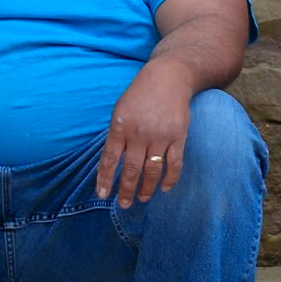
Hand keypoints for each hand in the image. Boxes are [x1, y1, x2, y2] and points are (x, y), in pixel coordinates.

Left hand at [97, 62, 192, 208]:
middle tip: (123, 204)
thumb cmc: (141, 94)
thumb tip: (111, 162)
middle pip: (131, 170)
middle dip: (126, 190)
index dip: (105, 179)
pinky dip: (170, 179)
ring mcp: (159, 136)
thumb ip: (116, 134)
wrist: (169, 77)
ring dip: (146, 189)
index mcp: (120, 126)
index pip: (110, 159)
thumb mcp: (121, 110)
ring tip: (142, 199)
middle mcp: (139, 133)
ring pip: (152, 171)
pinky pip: (174, 164)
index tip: (103, 195)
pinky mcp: (178, 137)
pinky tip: (165, 188)